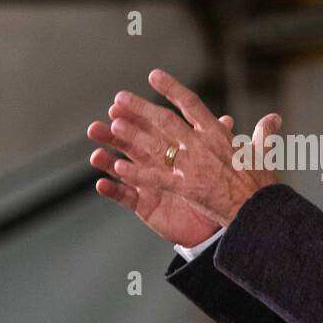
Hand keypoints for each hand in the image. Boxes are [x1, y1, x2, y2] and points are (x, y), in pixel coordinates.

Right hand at [87, 111, 233, 248]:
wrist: (214, 221)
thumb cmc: (214, 188)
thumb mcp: (217, 161)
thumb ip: (217, 139)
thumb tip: (227, 120)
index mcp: (171, 149)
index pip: (151, 128)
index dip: (137, 114)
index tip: (120, 101)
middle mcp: (156, 164)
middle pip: (131, 144)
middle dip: (116, 132)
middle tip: (99, 123)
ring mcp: (148, 184)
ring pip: (122, 168)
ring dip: (107, 160)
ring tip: (95, 152)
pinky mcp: (144, 205)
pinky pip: (126, 197)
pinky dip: (113, 190)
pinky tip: (101, 183)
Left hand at [94, 69, 281, 227]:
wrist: (259, 210)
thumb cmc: (262, 184)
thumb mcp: (265, 153)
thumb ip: (265, 132)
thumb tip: (274, 118)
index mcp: (218, 134)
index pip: (191, 104)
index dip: (171, 88)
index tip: (153, 76)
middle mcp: (201, 146)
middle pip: (165, 121)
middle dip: (140, 108)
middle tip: (119, 98)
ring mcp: (192, 166)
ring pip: (156, 146)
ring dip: (133, 135)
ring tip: (113, 125)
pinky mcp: (186, 188)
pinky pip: (156, 178)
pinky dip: (137, 173)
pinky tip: (119, 166)